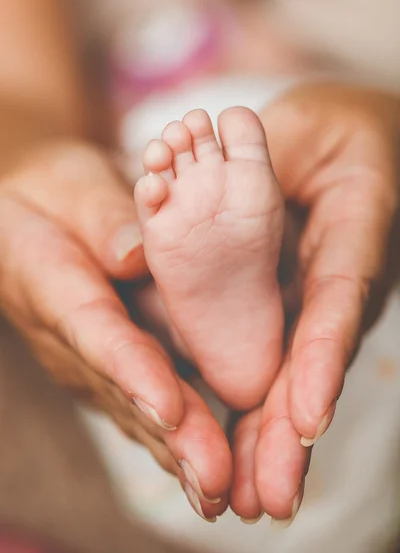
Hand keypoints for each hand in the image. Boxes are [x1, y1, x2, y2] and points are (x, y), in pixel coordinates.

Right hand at [0, 139, 230, 519]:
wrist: (29, 213)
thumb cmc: (52, 190)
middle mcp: (72, 337)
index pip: (98, 335)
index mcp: (57, 286)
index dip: (135, 373)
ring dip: (178, 452)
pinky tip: (207, 465)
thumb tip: (134, 257)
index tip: (172, 411)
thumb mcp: (71, 184)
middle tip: (213, 483)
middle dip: (172, 439)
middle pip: (126, 391)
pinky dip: (176, 434)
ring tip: (218, 492)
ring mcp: (89, 356)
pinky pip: (144, 399)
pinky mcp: (108, 361)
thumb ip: (101, 218)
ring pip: (136, 408)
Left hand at [230, 82, 399, 521]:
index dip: (322, 360)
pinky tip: (240, 449)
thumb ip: (268, 165)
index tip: (306, 421)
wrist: (334, 140)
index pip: (338, 301)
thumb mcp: (304, 131)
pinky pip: (272, 355)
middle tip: (270, 499)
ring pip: (292, 370)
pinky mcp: (288, 303)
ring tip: (250, 498)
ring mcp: (314, 297)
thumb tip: (227, 197)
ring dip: (272, 436)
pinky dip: (259, 406)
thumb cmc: (328, 127)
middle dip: (291, 431)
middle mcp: (336, 281)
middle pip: (314, 360)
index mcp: (353, 234)